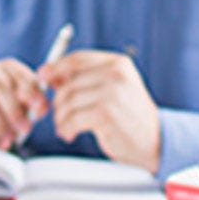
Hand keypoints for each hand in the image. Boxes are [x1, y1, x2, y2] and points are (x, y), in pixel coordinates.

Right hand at [0, 58, 47, 149]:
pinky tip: (1, 144)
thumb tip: (42, 108)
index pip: (20, 75)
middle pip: (1, 88)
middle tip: (26, 128)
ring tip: (12, 139)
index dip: (31, 91)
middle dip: (15, 111)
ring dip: (1, 124)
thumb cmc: (5, 102)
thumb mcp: (22, 98)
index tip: (38, 107)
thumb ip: (35, 102)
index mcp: (8, 67)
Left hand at [43, 50, 161, 170]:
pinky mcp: (106, 113)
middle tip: (60, 117)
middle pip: (69, 83)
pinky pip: (73, 118)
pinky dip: (66, 128)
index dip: (56, 66)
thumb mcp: (111, 90)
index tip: (43, 76)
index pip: (78, 59)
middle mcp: (116, 74)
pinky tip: (70, 134)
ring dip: (61, 118)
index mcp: (118, 63)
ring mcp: (112, 92)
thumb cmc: (129, 117)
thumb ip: (85, 80)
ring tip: (65, 127)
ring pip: (68, 101)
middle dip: (58, 102)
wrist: (155, 140)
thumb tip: (50, 74)